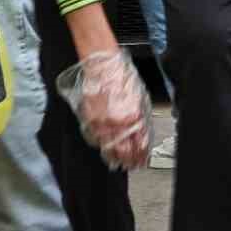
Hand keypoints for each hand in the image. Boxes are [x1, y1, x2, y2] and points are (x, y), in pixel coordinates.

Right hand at [54, 48, 151, 169]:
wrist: (101, 64)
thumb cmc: (121, 76)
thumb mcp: (140, 98)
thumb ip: (141, 120)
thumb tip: (142, 136)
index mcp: (132, 116)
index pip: (139, 144)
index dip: (142, 155)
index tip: (143, 160)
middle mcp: (115, 121)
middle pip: (123, 151)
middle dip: (129, 161)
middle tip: (133, 166)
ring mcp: (99, 121)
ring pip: (107, 148)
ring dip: (114, 158)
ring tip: (119, 163)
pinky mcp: (87, 119)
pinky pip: (94, 139)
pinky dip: (101, 146)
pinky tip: (105, 149)